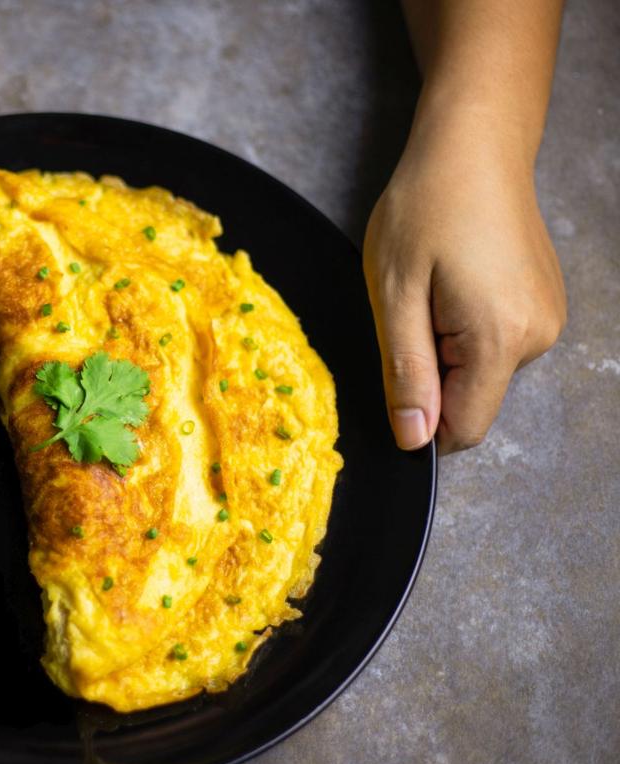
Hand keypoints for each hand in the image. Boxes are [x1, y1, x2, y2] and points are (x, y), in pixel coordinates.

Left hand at [363, 113, 565, 454]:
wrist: (474, 146)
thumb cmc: (425, 209)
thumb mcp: (394, 295)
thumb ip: (407, 372)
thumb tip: (413, 439)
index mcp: (500, 340)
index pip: (462, 430)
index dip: (419, 424)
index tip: (393, 380)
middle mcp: (537, 337)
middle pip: (470, 401)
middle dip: (429, 375)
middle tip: (409, 311)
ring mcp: (547, 320)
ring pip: (480, 373)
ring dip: (445, 348)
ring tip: (431, 289)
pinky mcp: (543, 305)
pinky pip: (494, 344)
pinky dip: (464, 329)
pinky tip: (454, 283)